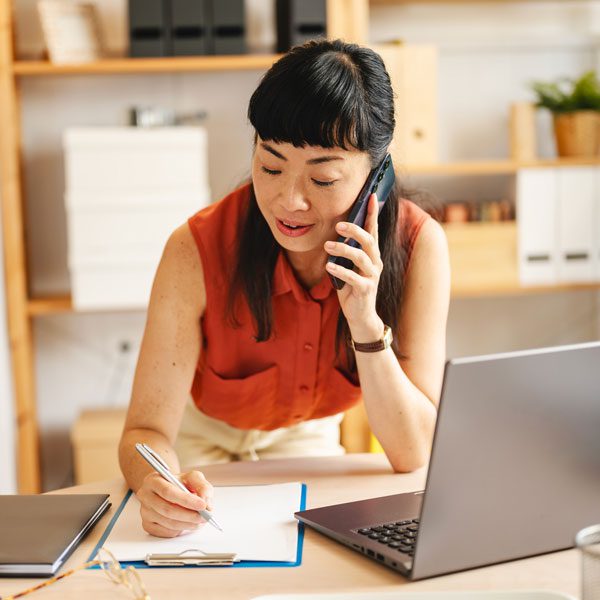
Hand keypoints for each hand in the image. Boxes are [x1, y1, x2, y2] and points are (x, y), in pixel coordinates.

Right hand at [135, 469, 213, 537]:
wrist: (168, 489)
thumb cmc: (179, 483)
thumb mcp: (193, 477)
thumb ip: (202, 486)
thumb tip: (206, 503)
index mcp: (153, 480)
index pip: (168, 492)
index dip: (186, 500)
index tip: (202, 505)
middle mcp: (146, 496)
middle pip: (167, 509)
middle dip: (189, 515)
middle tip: (204, 517)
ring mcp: (145, 512)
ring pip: (168, 522)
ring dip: (187, 524)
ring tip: (200, 521)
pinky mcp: (147, 525)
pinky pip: (166, 532)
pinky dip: (180, 530)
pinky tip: (188, 524)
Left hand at [324, 193, 384, 341]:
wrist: (360, 314)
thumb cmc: (352, 286)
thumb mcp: (349, 265)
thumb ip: (347, 250)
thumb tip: (337, 231)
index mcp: (372, 254)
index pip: (373, 230)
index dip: (373, 213)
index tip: (370, 196)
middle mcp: (375, 262)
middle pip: (369, 241)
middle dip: (355, 230)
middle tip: (338, 225)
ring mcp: (372, 276)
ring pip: (361, 258)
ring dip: (343, 250)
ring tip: (327, 246)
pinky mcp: (365, 289)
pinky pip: (353, 278)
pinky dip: (340, 271)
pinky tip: (329, 267)